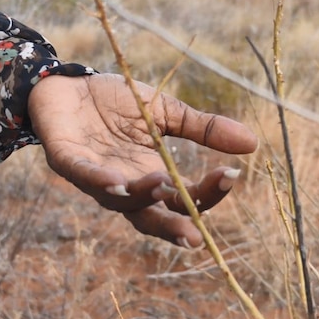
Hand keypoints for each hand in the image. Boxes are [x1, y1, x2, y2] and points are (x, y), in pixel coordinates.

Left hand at [28, 73, 257, 247]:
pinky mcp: (67, 160)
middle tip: (196, 236)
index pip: (184, 198)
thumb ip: (203, 129)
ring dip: (142, 196)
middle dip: (172, 227)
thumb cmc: (114, 102)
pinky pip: (84, 177)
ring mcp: (94, 177)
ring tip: (164, 183)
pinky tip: (118, 181)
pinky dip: (100, 181)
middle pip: (152, 218)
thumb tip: (251, 143)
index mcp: (150, 176)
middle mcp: (124, 185)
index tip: (232, 176)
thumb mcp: (165, 112)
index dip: (207, 193)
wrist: (66, 82)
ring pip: (120, 201)